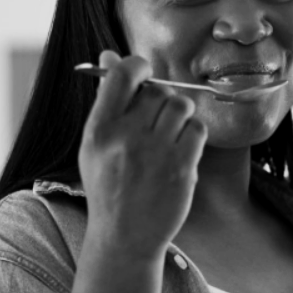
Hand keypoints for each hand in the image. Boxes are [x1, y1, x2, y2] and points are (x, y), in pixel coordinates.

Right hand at [79, 50, 206, 258]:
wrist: (125, 237)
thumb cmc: (109, 186)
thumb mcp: (95, 144)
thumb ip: (105, 101)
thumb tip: (110, 56)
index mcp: (99, 129)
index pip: (124, 74)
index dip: (139, 67)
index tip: (144, 75)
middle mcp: (126, 138)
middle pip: (157, 91)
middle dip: (161, 100)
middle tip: (157, 120)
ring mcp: (156, 153)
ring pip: (180, 105)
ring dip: (179, 115)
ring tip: (169, 135)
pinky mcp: (181, 167)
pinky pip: (197, 129)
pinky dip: (192, 136)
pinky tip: (181, 151)